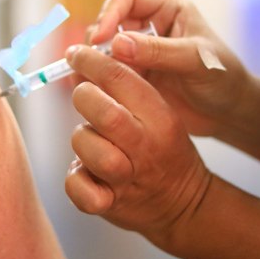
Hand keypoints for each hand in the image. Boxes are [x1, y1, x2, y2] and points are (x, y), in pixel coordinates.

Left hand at [64, 44, 211, 246]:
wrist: (184, 203)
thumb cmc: (162, 149)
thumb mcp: (159, 115)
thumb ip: (126, 93)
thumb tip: (81, 64)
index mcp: (160, 118)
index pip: (121, 79)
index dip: (91, 61)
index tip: (76, 54)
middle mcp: (145, 147)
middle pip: (106, 114)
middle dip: (84, 97)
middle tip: (83, 96)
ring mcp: (127, 178)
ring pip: (89, 149)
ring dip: (81, 139)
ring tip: (90, 139)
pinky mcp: (110, 204)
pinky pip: (79, 190)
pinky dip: (75, 179)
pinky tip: (85, 173)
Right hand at [86, 0, 251, 136]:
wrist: (231, 114)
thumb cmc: (225, 79)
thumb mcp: (196, 61)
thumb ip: (159, 51)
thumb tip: (117, 43)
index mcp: (168, 9)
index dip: (110, 13)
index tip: (102, 38)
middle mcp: (150, 26)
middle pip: (109, 22)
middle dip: (99, 41)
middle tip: (94, 63)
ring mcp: (140, 53)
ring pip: (104, 49)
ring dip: (96, 62)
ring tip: (94, 80)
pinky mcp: (134, 76)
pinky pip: (108, 73)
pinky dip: (99, 80)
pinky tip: (100, 92)